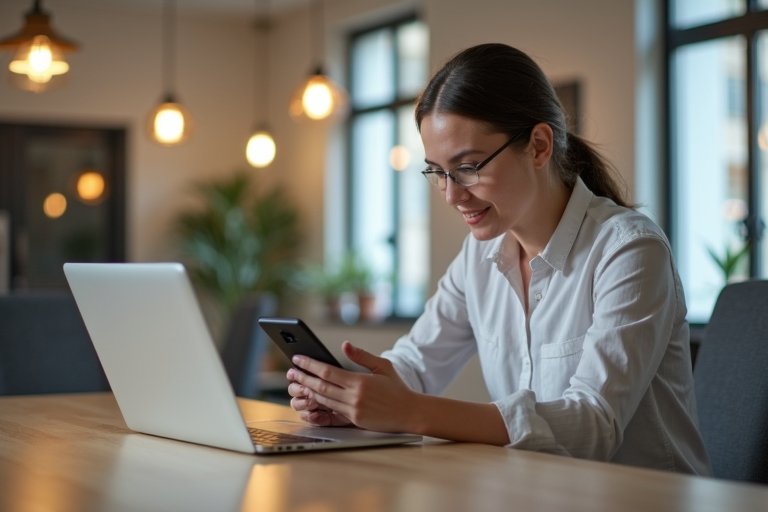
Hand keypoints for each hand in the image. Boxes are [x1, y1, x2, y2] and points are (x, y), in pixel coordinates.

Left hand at [286, 341, 418, 432]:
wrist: (410, 413)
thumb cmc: (397, 388)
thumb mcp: (383, 366)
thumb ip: (362, 356)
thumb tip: (345, 345)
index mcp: (360, 381)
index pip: (327, 372)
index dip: (310, 365)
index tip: (297, 358)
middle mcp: (354, 397)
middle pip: (320, 387)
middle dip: (303, 378)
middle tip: (290, 372)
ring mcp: (353, 410)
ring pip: (323, 400)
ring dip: (308, 391)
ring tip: (296, 383)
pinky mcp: (354, 421)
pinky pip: (332, 411)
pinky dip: (319, 403)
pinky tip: (311, 397)